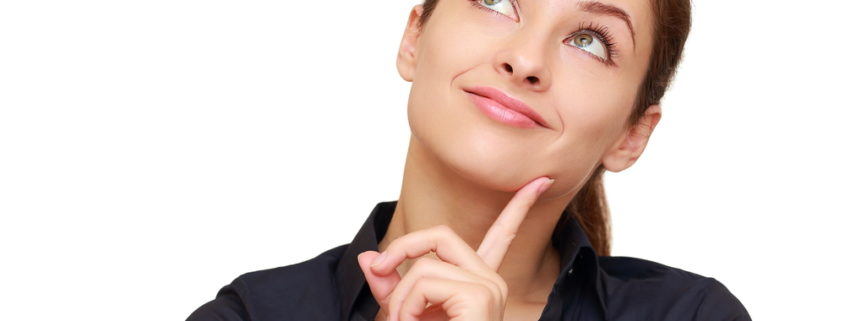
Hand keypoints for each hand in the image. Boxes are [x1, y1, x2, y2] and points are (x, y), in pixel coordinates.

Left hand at [357, 177, 554, 320]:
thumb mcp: (405, 316)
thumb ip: (391, 288)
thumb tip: (369, 257)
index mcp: (479, 283)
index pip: (502, 235)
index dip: (519, 206)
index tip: (540, 180)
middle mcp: (491, 281)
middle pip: (441, 235)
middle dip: (404, 246)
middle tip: (379, 269)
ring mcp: (489, 287)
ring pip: (424, 266)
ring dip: (399, 299)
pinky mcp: (480, 295)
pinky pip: (425, 279)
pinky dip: (405, 304)